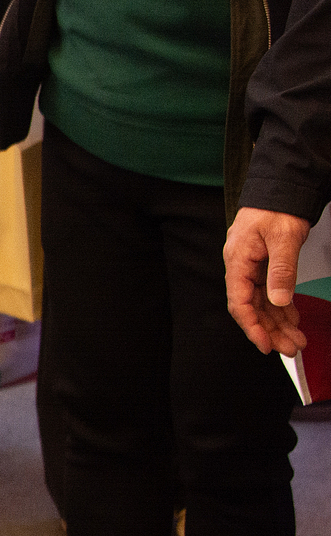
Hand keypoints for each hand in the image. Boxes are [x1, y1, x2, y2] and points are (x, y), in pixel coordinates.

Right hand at [225, 207, 312, 356]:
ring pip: (262, 302)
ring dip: (278, 322)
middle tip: (291, 347)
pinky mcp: (264, 264)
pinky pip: (270, 291)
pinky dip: (282, 307)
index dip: (252, 326)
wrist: (283, 188)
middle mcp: (242, 266)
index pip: (239, 302)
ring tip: (296, 339)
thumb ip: (281, 270)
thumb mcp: (283, 238)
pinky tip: (292, 318)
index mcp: (238, 260)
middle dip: (271, 330)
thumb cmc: (277, 208)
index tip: (267, 345)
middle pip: (252, 307)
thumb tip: (279, 300)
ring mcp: (252, 266)